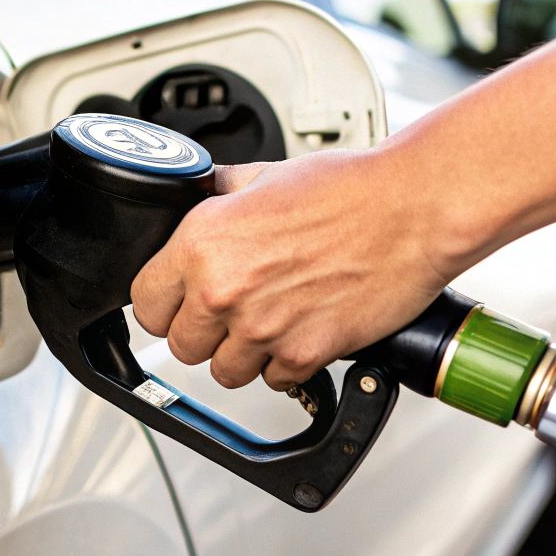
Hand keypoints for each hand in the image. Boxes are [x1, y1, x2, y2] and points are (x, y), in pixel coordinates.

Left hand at [130, 146, 461, 390]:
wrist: (411, 210)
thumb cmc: (348, 189)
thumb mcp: (262, 175)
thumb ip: (217, 196)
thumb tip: (191, 198)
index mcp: (202, 243)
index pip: (144, 303)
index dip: (163, 303)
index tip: (178, 301)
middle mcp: (223, 290)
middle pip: (180, 346)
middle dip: (203, 331)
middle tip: (232, 309)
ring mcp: (262, 328)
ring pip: (224, 372)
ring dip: (243, 353)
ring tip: (271, 319)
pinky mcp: (303, 354)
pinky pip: (274, 380)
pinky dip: (286, 362)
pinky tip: (303, 326)